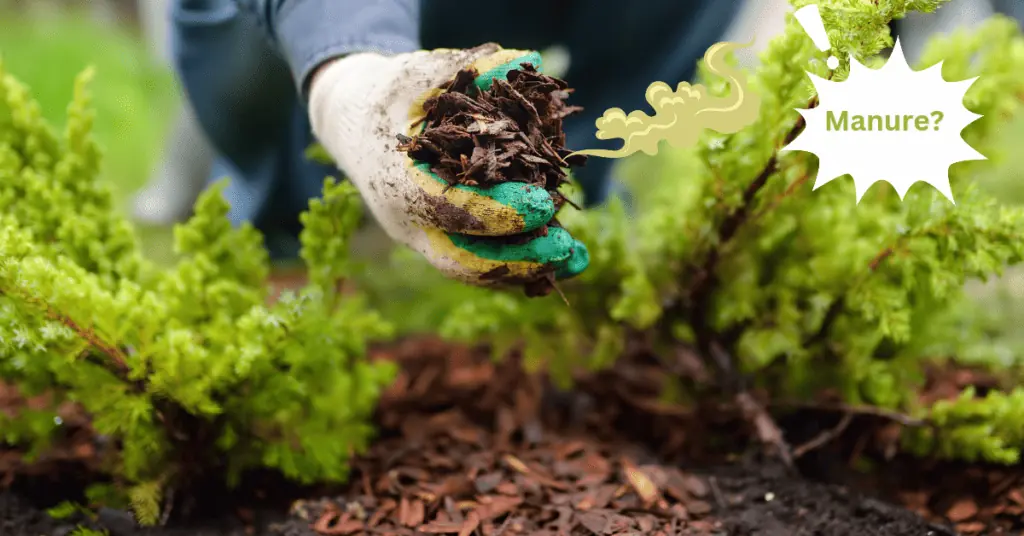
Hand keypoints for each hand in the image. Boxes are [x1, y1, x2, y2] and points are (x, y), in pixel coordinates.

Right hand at [308, 44, 588, 288]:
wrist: (352, 122)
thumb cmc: (389, 93)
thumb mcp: (419, 73)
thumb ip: (468, 68)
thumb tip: (524, 62)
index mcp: (396, 181)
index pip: (448, 207)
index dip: (498, 211)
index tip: (544, 204)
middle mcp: (406, 221)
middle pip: (461, 258)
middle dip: (517, 260)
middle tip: (567, 249)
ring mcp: (422, 238)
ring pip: (474, 269)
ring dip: (527, 270)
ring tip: (578, 261)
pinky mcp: (439, 241)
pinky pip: (481, 262)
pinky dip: (521, 265)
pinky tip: (565, 259)